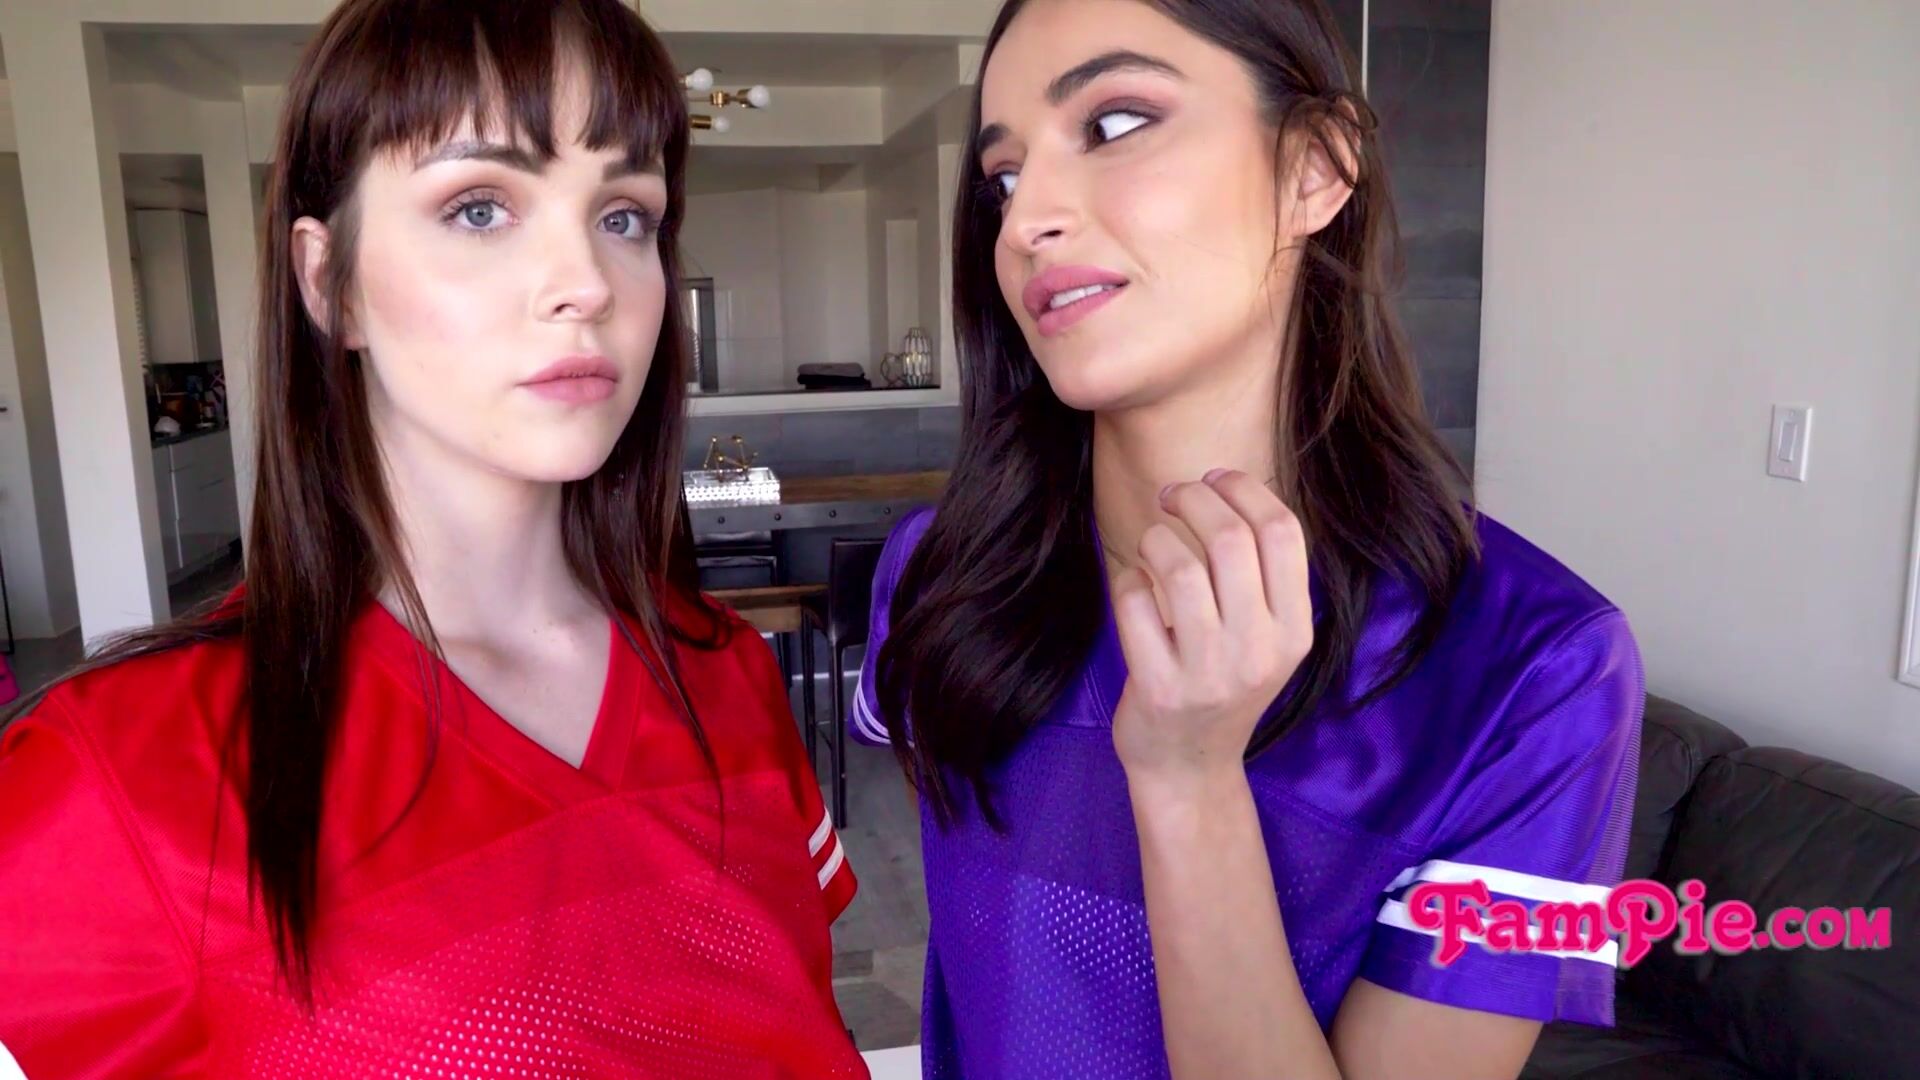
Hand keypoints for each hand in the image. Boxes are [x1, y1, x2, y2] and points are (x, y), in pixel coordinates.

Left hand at [1109, 469, 1313, 789]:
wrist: (1189, 767)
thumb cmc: (1223, 685)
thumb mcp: (1266, 639)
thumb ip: (1261, 577)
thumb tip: (1229, 486)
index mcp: (1295, 631)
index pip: (1283, 534)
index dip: (1245, 489)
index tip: (1215, 477)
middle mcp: (1259, 651)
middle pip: (1230, 540)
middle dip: (1194, 499)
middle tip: (1172, 496)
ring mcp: (1209, 673)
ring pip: (1179, 569)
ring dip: (1156, 540)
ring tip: (1152, 546)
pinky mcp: (1159, 688)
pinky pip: (1134, 603)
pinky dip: (1127, 580)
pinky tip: (1134, 588)